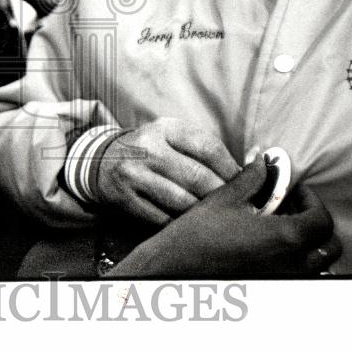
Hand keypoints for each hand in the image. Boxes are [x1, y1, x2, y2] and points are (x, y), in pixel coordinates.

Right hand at [95, 119, 240, 223]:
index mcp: (164, 128)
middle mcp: (148, 148)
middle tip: (233, 203)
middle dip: (220, 194)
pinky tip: (188, 221)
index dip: (231, 168)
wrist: (101, 160)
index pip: (208, 148)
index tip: (241, 181)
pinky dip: (180, 223)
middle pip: (198, 177)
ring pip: (182, 201)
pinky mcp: (126, 199)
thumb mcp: (171, 136)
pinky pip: (163, 218)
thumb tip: (249, 167)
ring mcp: (135, 175)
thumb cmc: (150, 149)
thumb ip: (204, 149)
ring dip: (202, 211)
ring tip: (213, 213)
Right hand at [110, 157, 340, 277]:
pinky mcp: (270, 290)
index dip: (311, 200)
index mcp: (285, 238)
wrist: (174, 269)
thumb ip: (252, 178)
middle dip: (317, 224)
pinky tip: (271, 251)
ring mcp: (283, 282)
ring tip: (283, 230)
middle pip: (329, 247)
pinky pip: (300, 278)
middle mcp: (292, 265)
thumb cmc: (197, 235)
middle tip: (292, 210)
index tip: (292, 191)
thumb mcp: (224, 198)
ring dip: (309, 246)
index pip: (322, 219)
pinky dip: (296, 265)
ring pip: (318, 267)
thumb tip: (265, 161)